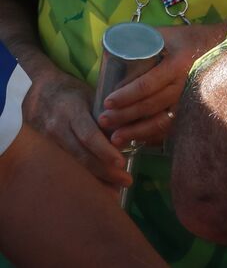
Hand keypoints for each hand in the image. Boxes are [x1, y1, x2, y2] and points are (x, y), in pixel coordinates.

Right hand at [21, 67, 128, 187]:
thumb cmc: (72, 93)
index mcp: (71, 111)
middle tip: (126, 182)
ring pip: (71, 166)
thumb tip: (130, 136)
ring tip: (115, 192)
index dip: (105, 151)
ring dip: (94, 180)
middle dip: (104, 172)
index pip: (89, 135)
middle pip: (80, 156)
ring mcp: (46, 142)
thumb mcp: (91, 96)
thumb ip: (107, 116)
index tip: (122, 163)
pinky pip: (63, 168)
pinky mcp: (42, 152)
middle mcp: (56, 129)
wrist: (37, 92)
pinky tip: (96, 188)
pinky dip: (81, 179)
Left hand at [99, 22, 226, 146]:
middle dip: (125, 116)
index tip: (108, 102)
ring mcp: (191, 100)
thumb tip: (109, 51)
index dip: (127, 95)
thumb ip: (141, 41)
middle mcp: (186, 85)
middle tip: (104, 121)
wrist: (222, 47)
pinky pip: (172, 128)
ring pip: (163, 121)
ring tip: (116, 138)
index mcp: (178, 64)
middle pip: (152, 105)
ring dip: (138, 132)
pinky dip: (154, 136)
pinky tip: (137, 140)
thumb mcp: (167, 34)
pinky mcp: (193, 110)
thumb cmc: (189, 39)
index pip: (148, 84)